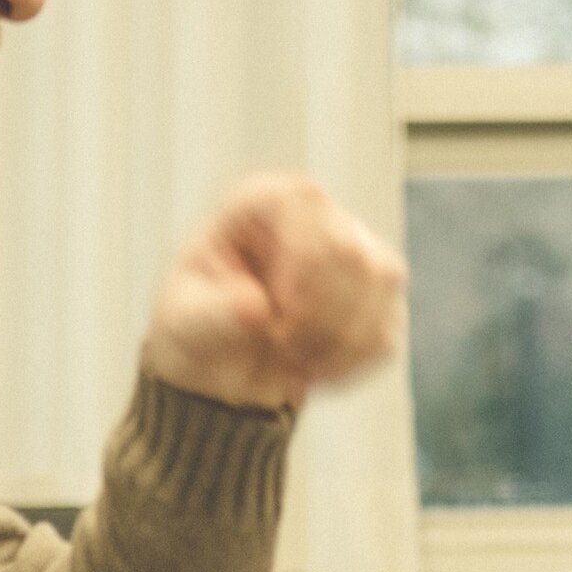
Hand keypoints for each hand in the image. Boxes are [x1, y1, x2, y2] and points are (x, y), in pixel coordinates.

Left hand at [139, 174, 405, 411]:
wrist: (225, 369)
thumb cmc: (199, 329)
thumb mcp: (186, 324)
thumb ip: (211, 315)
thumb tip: (254, 307)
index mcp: (260, 203)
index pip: (303, 201)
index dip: (301, 258)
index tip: (280, 313)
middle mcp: (316, 217)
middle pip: (349, 248)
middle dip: (316, 315)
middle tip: (277, 347)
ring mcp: (356, 252)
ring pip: (381, 282)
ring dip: (337, 341)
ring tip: (293, 364)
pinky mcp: (379, 298)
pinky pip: (386, 328)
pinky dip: (350, 363)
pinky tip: (315, 371)